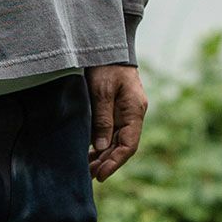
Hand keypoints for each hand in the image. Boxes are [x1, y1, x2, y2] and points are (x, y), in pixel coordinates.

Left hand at [86, 63, 146, 181]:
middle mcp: (133, 114)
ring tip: (87, 169)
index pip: (128, 145)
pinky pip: (111, 132)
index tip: (100, 174)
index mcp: (134, 110)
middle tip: (89, 176)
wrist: (109, 45)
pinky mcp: (116, 109)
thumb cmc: (106, 65)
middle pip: (122, 146)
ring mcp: (126, 112)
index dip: (115, 162)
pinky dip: (101, 144)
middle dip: (107, 163)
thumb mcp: (101, 91)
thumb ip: (102, 119)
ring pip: (116, 141)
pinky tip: (89, 152)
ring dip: (103, 155)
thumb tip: (102, 147)